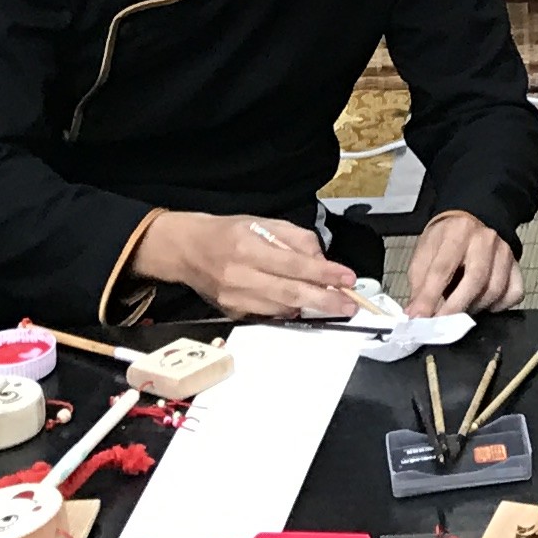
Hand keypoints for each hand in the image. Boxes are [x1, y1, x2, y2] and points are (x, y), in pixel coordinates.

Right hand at [131, 209, 360, 319]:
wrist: (187, 249)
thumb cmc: (228, 232)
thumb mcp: (264, 222)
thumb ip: (296, 239)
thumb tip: (321, 260)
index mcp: (249, 248)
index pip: (295, 265)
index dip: (324, 274)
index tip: (348, 279)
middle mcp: (241, 276)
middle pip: (291, 294)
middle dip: (325, 301)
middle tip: (350, 305)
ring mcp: (235, 298)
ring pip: (281, 309)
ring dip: (310, 308)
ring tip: (333, 305)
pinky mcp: (232, 312)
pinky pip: (268, 315)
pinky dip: (289, 311)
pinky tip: (302, 306)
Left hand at [398, 210, 520, 316]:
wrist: (471, 219)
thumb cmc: (444, 240)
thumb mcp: (425, 254)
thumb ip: (419, 285)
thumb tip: (415, 316)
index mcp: (457, 232)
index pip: (443, 269)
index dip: (429, 298)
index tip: (419, 319)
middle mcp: (485, 239)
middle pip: (475, 280)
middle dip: (455, 308)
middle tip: (441, 326)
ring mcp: (505, 251)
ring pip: (495, 290)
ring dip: (474, 308)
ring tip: (459, 312)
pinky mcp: (516, 265)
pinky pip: (513, 293)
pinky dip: (498, 306)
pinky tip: (483, 305)